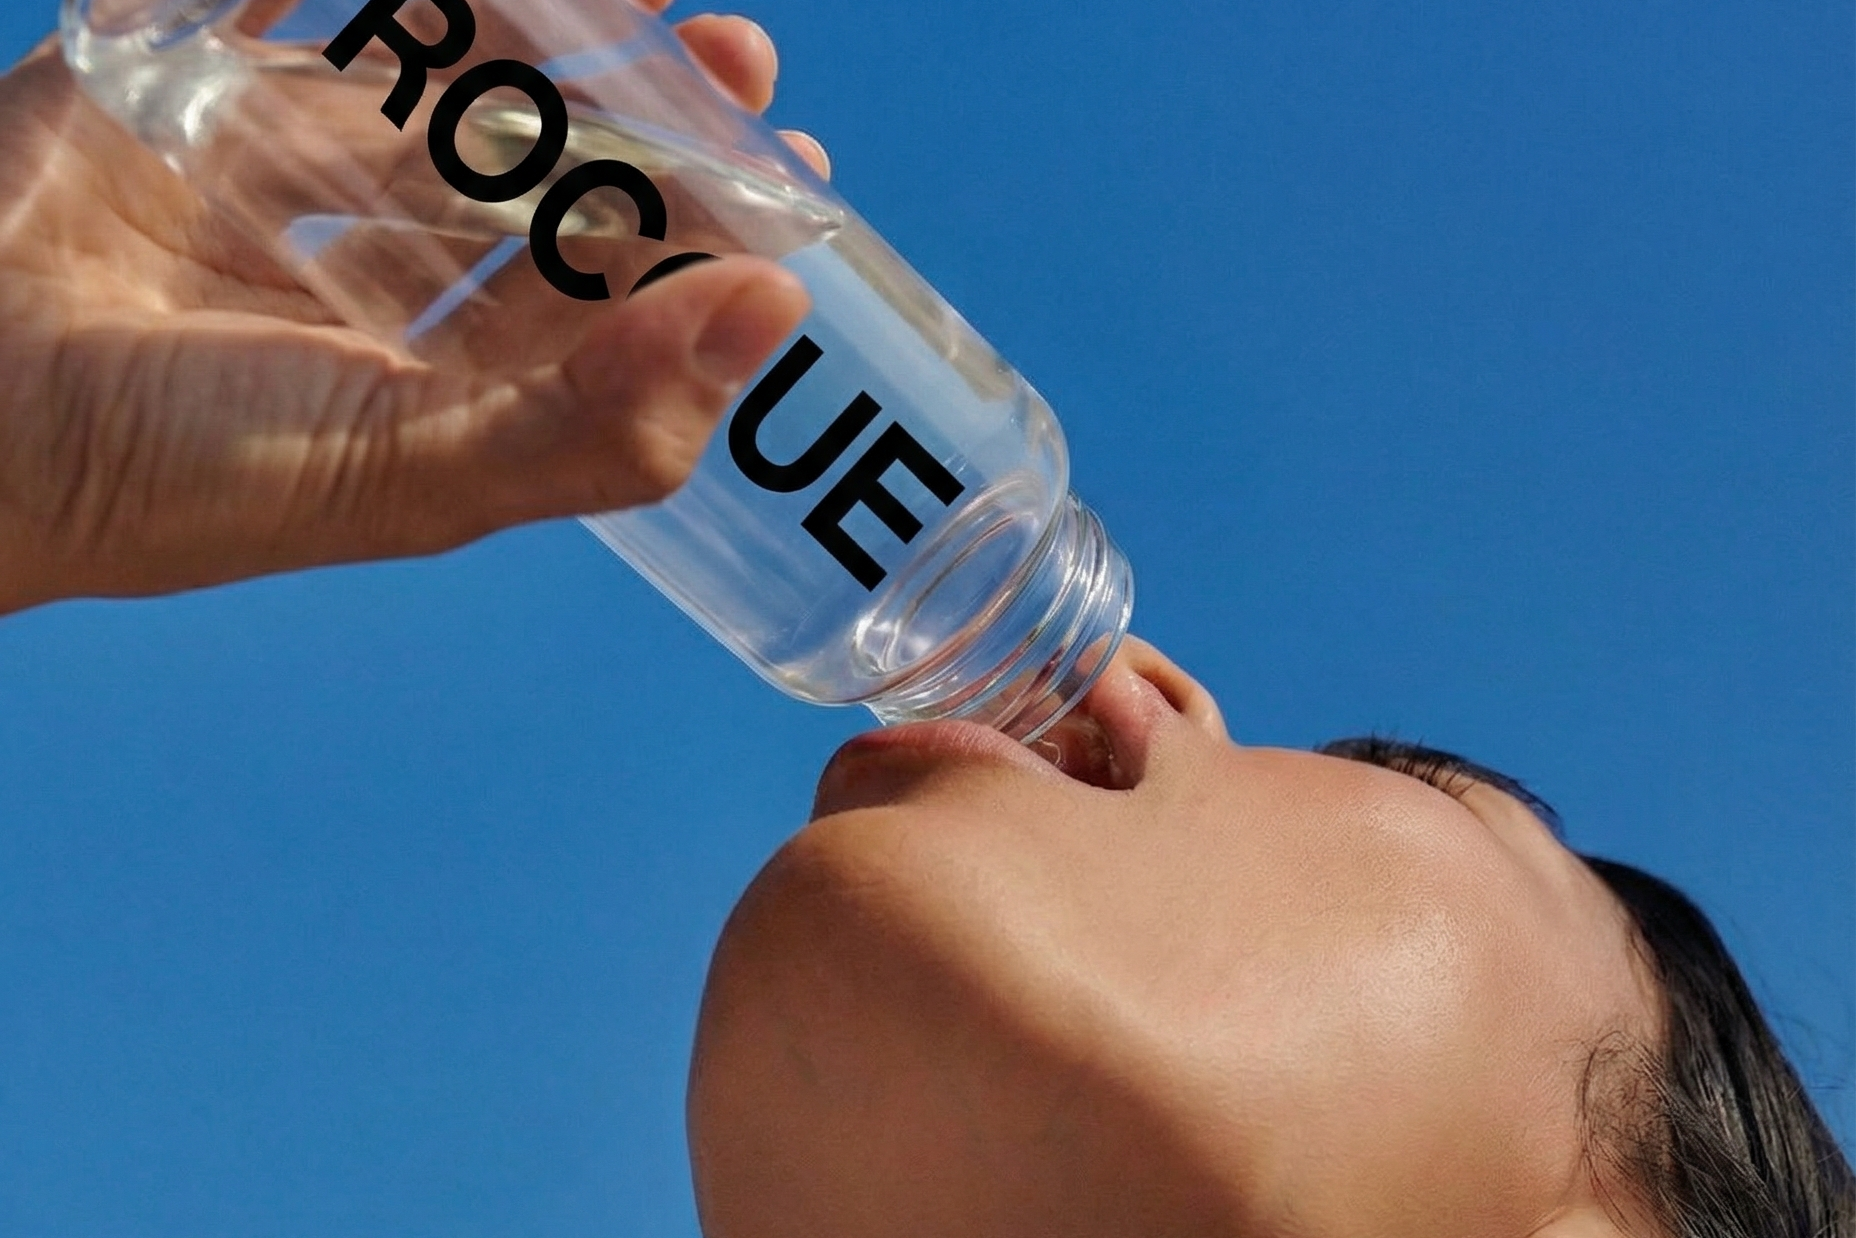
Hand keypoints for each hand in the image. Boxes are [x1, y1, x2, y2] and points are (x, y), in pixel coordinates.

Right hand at [0, 5, 829, 614]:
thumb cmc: (182, 471)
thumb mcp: (415, 474)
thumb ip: (597, 418)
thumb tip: (773, 311)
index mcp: (438, 381)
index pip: (600, 302)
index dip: (697, 243)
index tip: (788, 182)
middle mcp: (367, 283)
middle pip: (535, 188)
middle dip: (635, 125)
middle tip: (732, 64)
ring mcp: (268, 182)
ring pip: (426, 86)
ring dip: (528, 34)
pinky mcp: (170, 92)